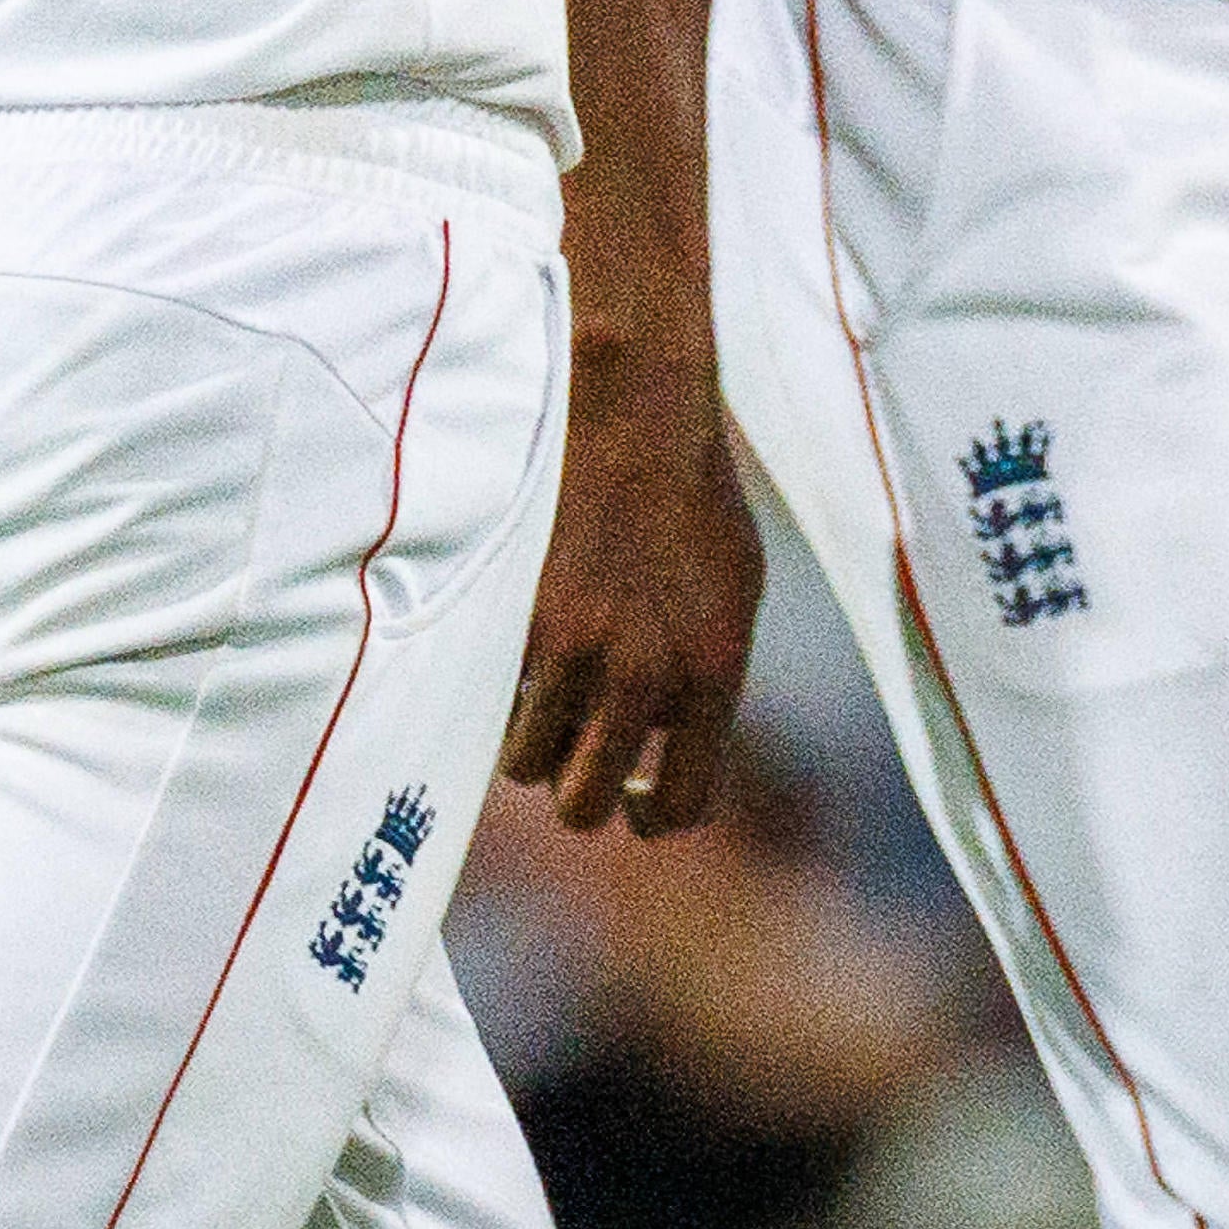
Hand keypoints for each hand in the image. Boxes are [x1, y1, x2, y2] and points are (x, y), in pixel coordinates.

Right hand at [497, 343, 765, 836]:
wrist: (634, 409)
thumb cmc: (692, 493)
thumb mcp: (736, 591)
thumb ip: (707, 674)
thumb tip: (672, 736)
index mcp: (710, 675)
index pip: (684, 803)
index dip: (652, 818)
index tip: (632, 804)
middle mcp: (642, 676)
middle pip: (582, 803)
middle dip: (573, 788)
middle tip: (570, 753)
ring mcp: (573, 649)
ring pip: (523, 757)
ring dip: (527, 736)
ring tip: (537, 688)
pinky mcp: (515, 615)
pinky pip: (492, 692)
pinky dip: (497, 682)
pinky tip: (518, 637)